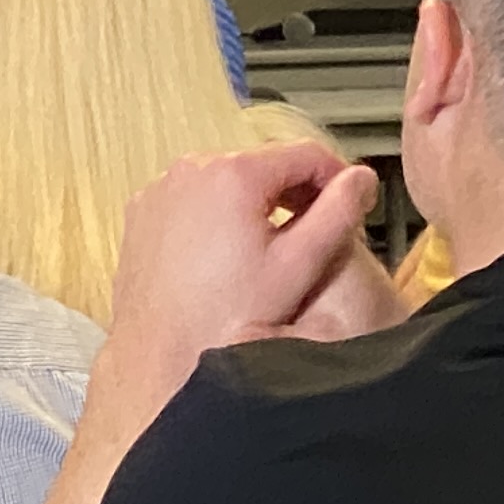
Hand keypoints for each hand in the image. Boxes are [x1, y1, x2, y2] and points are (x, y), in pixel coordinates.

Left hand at [92, 140, 384, 419]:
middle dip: (295, 192)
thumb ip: (338, 215)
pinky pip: (192, 199)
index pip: (305, 154)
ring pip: (227, 181)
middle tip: (316, 233)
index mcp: (233, 175)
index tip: (350, 203)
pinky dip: (216, 214)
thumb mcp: (298, 264)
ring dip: (256, 203)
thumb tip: (361, 179)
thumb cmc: (227, 315)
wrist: (161, 349)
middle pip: (264, 164)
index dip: (337, 177)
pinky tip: (229, 254)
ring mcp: (160, 189)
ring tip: (274, 248)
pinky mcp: (141, 212)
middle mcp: (190, 170)